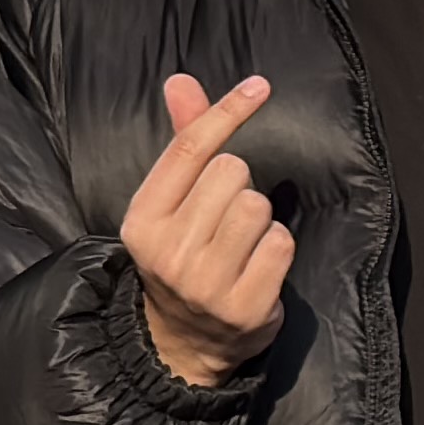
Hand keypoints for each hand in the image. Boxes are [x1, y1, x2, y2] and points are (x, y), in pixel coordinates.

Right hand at [119, 68, 297, 387]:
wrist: (184, 343)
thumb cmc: (183, 256)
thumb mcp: (171, 203)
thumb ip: (183, 143)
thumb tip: (180, 81)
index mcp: (143, 220)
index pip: (189, 149)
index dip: (226, 111)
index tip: (259, 86)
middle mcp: (168, 252)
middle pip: (231, 172)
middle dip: (239, 186)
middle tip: (224, 219)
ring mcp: (205, 283)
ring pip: (257, 206)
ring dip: (260, 218)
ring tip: (241, 244)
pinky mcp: (244, 306)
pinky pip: (280, 243)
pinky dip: (277, 247)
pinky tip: (257, 266)